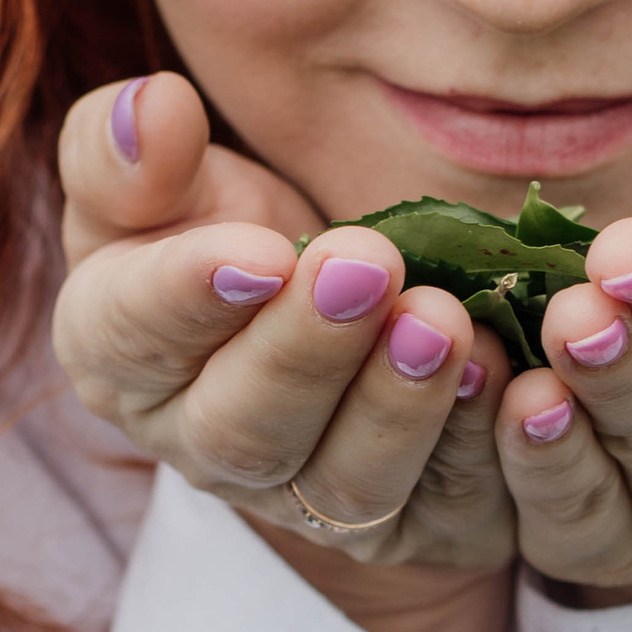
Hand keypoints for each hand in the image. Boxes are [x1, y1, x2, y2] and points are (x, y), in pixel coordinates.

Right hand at [53, 73, 516, 631]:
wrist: (324, 297)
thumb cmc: (218, 227)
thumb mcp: (162, 178)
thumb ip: (131, 150)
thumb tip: (152, 108)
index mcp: (118, 358)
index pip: (131, 337)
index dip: (188, 299)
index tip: (256, 254)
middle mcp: (204, 449)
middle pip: (244, 428)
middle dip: (307, 351)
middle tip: (367, 266)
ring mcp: (306, 499)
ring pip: (349, 482)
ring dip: (399, 407)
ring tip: (442, 321)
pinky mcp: (410, 522)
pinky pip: (451, 504)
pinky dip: (484, 445)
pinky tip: (513, 376)